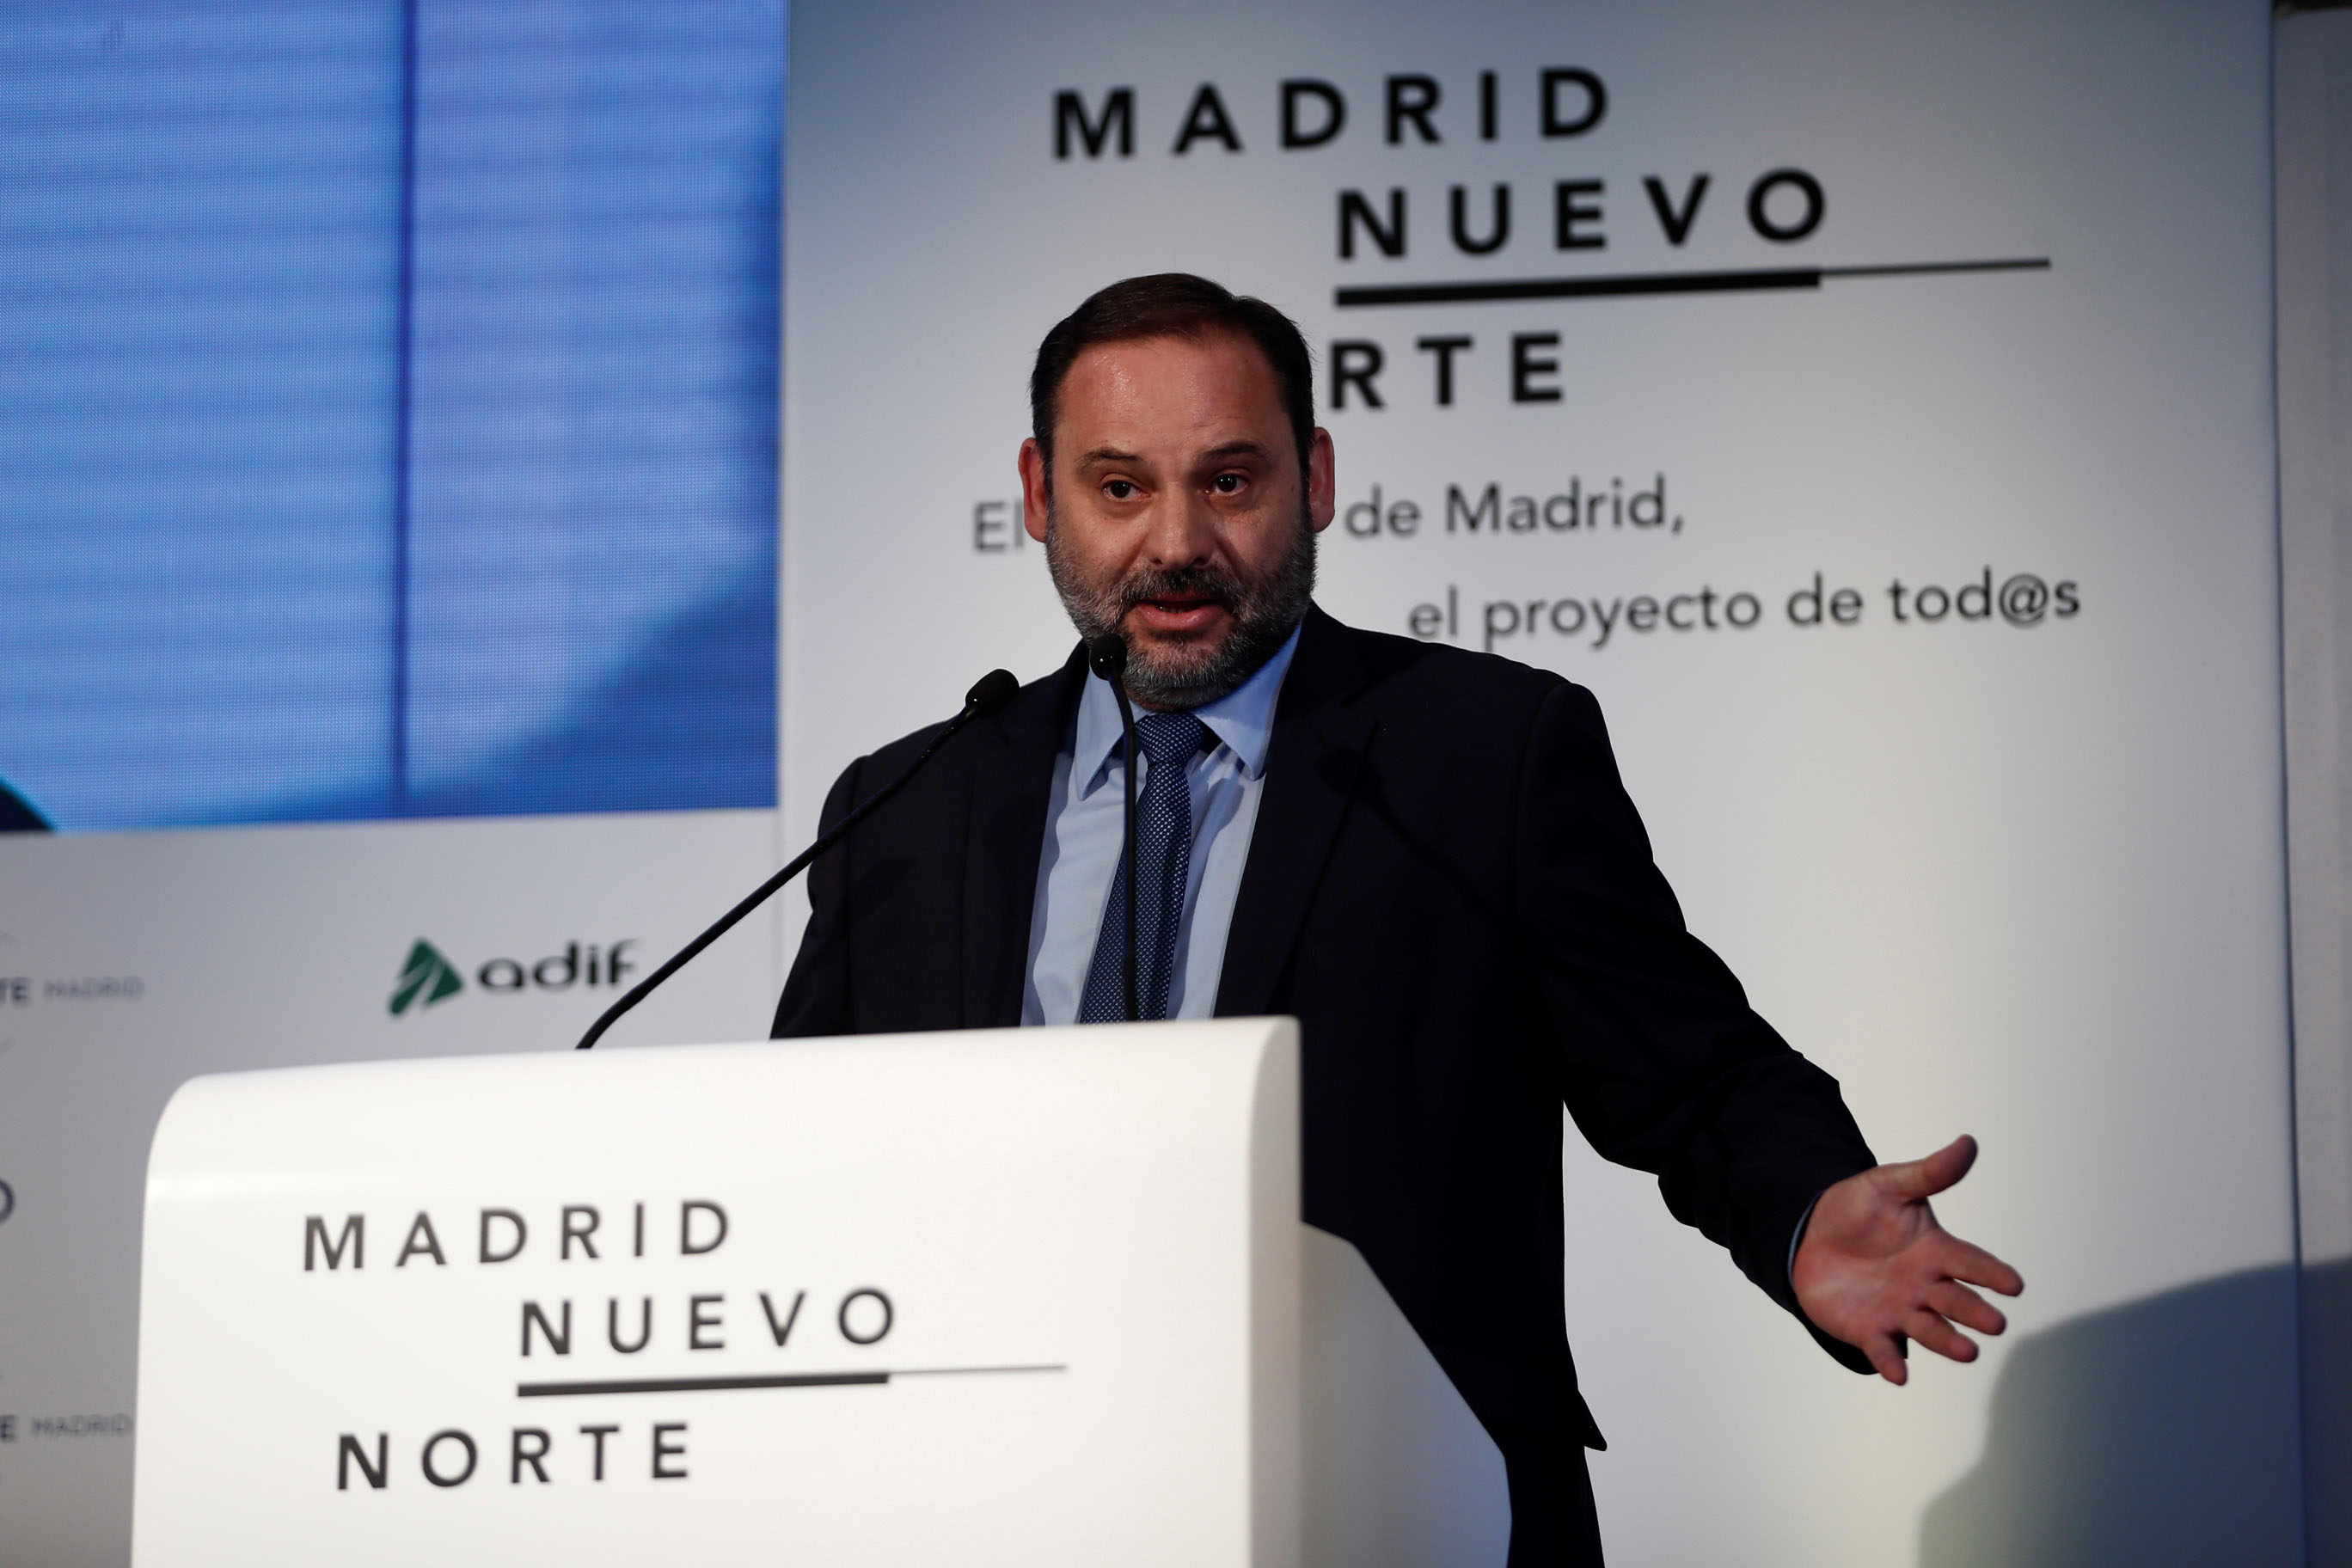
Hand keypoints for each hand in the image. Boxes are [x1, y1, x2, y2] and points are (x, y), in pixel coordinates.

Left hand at [1792, 1135, 2022, 1384]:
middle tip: (1995, 1323)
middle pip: (1956, 1301)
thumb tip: (1968, 1143)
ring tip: (1968, 1352)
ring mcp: (1899, 1310)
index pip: (1971, 1262)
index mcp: (1935, 1250)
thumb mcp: (1890, 1186)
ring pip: (1929, 1329)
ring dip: (1947, 1341)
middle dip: (1975, 1312)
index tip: (2015, 1284)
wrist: (1810, 1236)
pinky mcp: (1870, 1329)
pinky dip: (1891, 1361)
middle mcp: (1924, 1285)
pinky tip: (1898, 1374)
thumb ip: (1929, 1173)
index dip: (1993, 1273)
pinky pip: (1883, 1348)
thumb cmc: (1859, 1210)